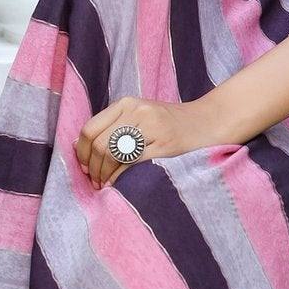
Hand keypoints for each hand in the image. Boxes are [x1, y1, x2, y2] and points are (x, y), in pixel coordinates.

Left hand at [76, 95, 212, 188]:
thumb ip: (113, 127)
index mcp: (127, 103)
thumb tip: (80, 147)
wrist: (208, 122)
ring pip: (113, 153)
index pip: (90, 129)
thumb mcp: (140, 116)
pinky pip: (132, 164)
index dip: (82, 153)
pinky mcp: (164, 145)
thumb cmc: (171, 124)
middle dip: (92, 168)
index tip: (85, 168)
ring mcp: (152, 127)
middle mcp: (137, 111)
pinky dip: (120, 178)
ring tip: (105, 185)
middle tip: (95, 182)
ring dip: (104, 174)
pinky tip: (120, 185)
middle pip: (100, 144)